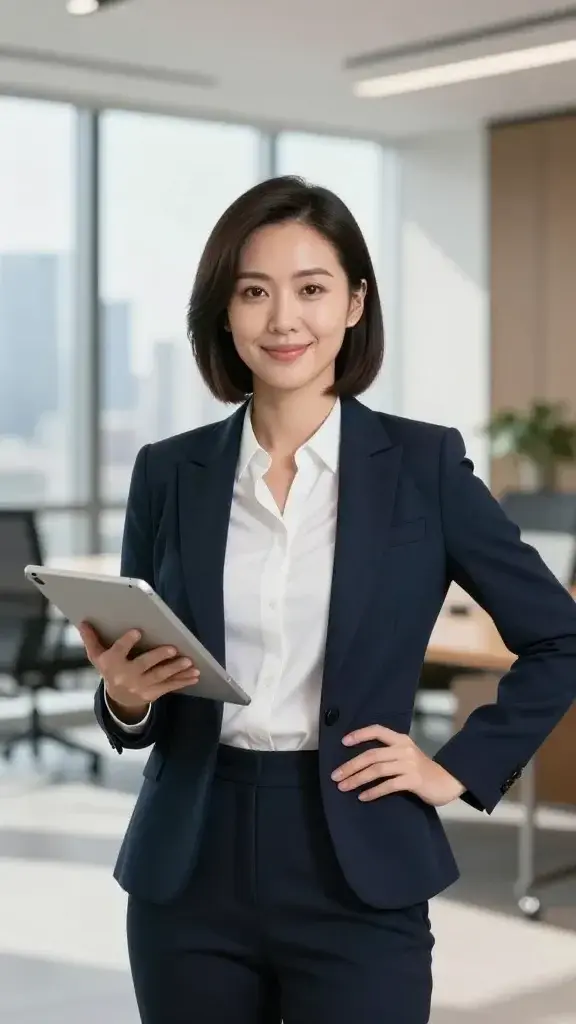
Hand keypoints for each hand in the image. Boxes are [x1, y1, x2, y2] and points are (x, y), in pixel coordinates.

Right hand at [78, 622, 199, 719]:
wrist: (118, 700)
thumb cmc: (109, 669)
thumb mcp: (97, 656)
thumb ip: (91, 639)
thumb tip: (83, 621)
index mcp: (112, 664)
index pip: (118, 651)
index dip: (127, 642)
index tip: (137, 631)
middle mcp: (126, 676)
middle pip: (143, 665)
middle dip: (158, 657)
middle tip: (172, 648)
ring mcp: (141, 687)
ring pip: (160, 676)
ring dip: (176, 669)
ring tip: (189, 661)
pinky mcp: (154, 693)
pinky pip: (170, 686)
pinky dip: (184, 681)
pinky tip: (195, 674)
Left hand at [331, 724, 464, 805]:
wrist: (446, 782)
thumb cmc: (421, 770)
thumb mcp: (406, 755)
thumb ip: (388, 753)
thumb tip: (358, 761)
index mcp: (401, 739)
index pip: (377, 730)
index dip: (360, 734)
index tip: (343, 742)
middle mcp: (404, 749)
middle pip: (372, 755)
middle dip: (351, 765)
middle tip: (335, 776)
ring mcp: (409, 764)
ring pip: (377, 770)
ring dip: (357, 779)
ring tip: (344, 787)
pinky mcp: (413, 780)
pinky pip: (388, 785)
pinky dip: (373, 792)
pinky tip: (362, 797)